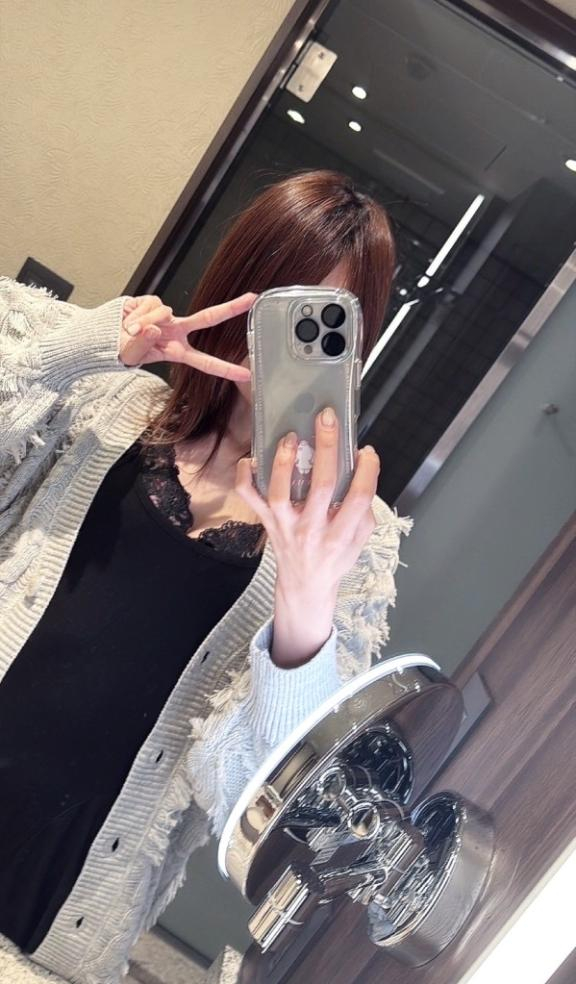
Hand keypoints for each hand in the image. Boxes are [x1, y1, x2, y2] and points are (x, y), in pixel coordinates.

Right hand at [119, 293, 256, 380]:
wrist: (105, 335)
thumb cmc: (121, 350)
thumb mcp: (132, 357)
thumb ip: (143, 345)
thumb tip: (155, 328)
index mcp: (177, 351)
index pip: (205, 362)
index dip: (225, 368)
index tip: (245, 374)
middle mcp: (177, 332)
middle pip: (208, 318)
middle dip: (230, 307)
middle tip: (252, 298)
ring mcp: (167, 316)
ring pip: (164, 312)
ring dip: (143, 322)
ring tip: (130, 331)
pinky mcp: (154, 301)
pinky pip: (151, 304)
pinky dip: (137, 314)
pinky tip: (130, 319)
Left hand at [235, 407, 380, 665]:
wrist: (305, 585)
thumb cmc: (335, 556)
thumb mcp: (360, 540)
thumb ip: (363, 509)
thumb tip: (361, 467)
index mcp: (341, 534)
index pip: (358, 499)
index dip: (367, 471)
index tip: (367, 450)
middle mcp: (313, 530)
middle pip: (322, 486)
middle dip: (327, 448)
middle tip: (327, 418)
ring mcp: (286, 526)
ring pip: (280, 492)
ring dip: (284, 462)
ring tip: (290, 436)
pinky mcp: (266, 522)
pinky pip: (249, 498)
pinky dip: (245, 477)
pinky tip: (251, 459)